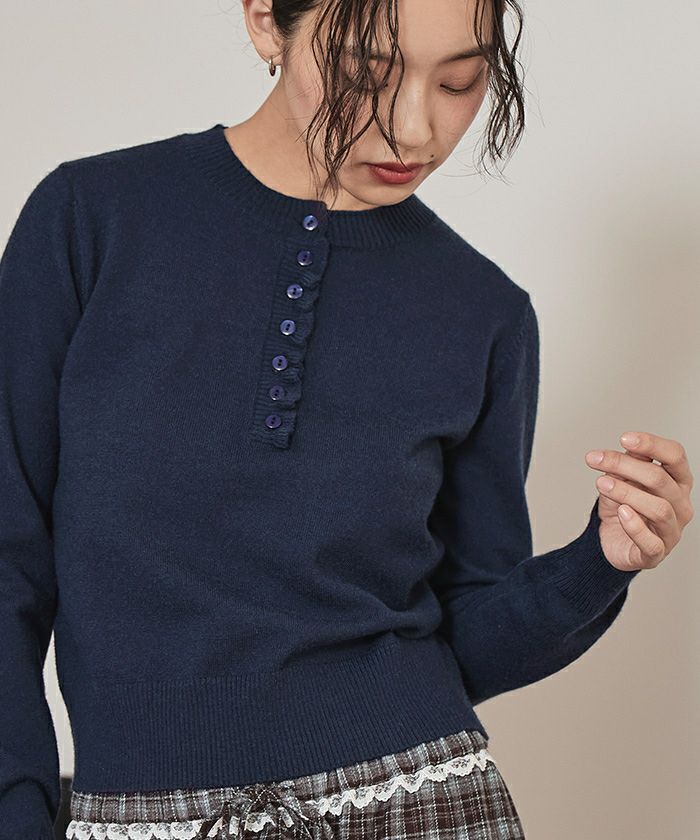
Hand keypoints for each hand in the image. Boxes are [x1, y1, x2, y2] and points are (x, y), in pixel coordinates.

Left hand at [584, 431, 693, 570]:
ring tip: (601, 484)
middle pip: (660, 479)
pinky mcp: (656, 553)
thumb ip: (627, 465)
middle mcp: (681, 505)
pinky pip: (651, 542)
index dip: (652, 444)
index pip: (675, 456)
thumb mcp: (621, 481)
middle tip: (595, 459)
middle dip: (624, 465)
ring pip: (658, 508)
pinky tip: (620, 512)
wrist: (611, 542)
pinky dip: (635, 526)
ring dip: (626, 492)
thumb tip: (626, 448)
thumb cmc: (622, 508)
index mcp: (677, 482)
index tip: (624, 438)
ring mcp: (672, 531)